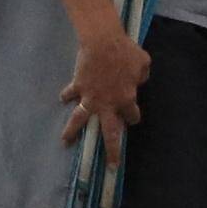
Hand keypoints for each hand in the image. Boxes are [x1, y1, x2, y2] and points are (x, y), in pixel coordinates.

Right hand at [64, 21, 150, 146]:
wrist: (103, 43)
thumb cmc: (126, 52)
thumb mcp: (143, 63)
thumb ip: (142, 75)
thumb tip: (138, 79)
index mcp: (126, 100)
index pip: (132, 116)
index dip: (131, 117)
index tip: (130, 118)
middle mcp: (108, 105)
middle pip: (109, 133)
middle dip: (110, 150)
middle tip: (110, 165)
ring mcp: (90, 97)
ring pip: (79, 120)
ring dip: (71, 132)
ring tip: (65, 142)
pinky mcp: (78, 87)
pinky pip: (70, 94)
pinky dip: (66, 96)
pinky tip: (63, 99)